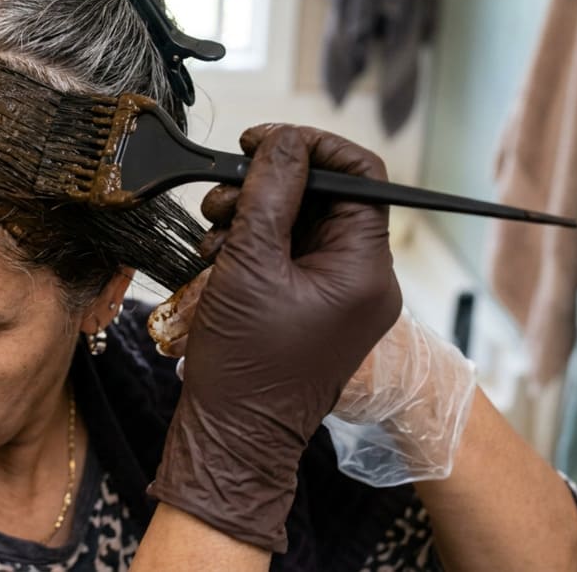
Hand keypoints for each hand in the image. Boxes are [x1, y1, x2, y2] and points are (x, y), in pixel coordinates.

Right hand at [148, 124, 401, 552]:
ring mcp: (337, 295)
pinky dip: (251, 247)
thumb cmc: (245, 364)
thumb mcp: (250, 263)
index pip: (360, 176)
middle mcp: (361, 279)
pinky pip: (288, 256)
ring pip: (299, 225)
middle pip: (324, 198)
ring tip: (212, 233)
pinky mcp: (311, 307)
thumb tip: (285, 141)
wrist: (232, 435)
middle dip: (267, 187)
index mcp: (364, 267)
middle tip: (221, 194)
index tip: (261, 142)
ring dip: (251, 217)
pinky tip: (217, 260)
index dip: (311, 148)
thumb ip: (269, 193)